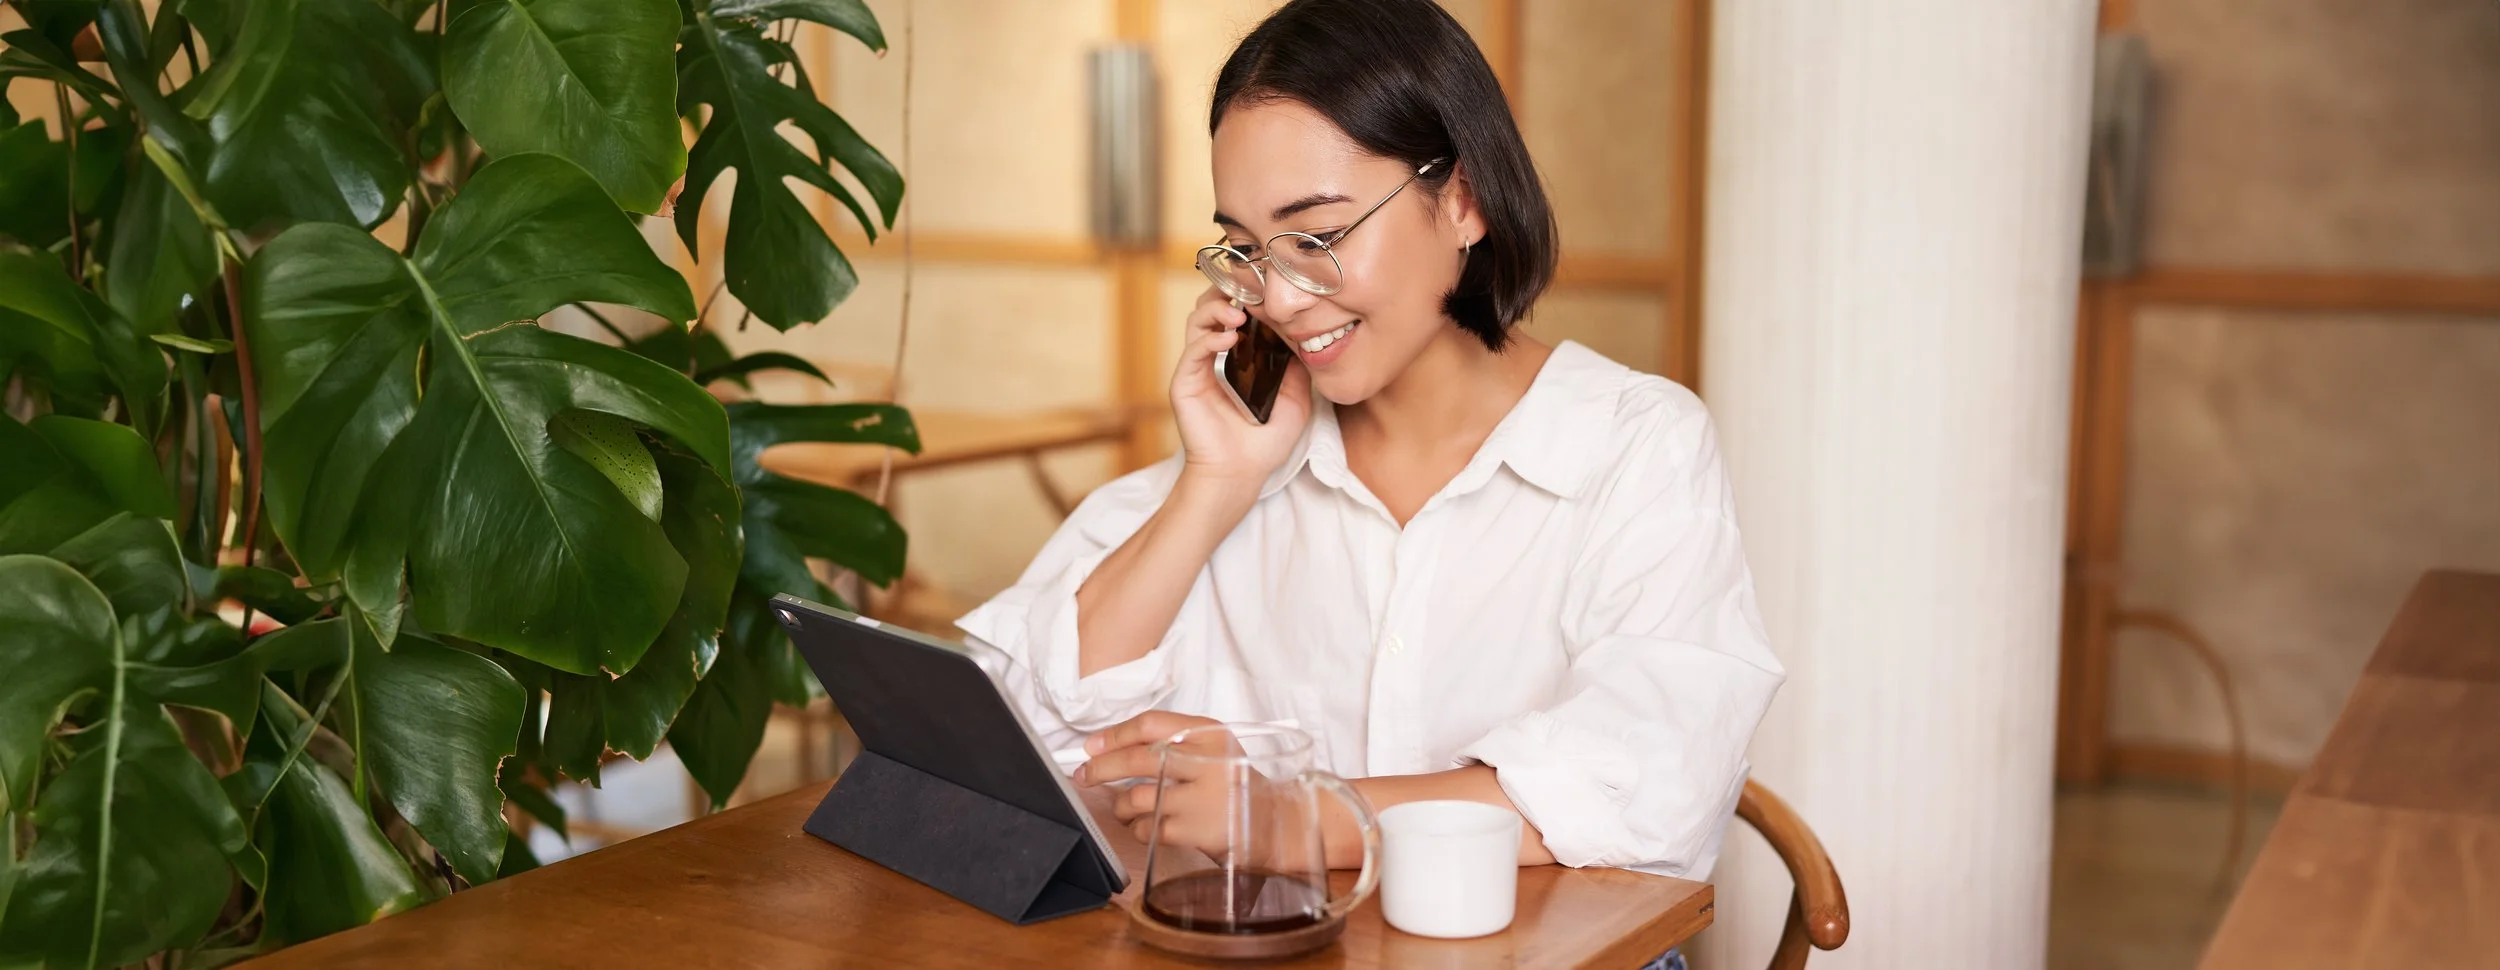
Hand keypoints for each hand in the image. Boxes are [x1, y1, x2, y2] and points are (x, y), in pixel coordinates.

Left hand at [1076, 711, 1240, 848]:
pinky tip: (1148, 826)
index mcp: (1210, 734)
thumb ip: (1171, 743)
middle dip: (1102, 768)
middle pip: (1138, 759)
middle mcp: (1207, 762)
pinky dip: (1138, 828)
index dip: (1115, 735)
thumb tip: (1107, 746)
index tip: (1092, 746)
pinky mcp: (1194, 831)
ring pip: (1136, 798)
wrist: (1272, 825)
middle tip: (1085, 774)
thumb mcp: (1213, 751)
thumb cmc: (1232, 785)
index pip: (1152, 725)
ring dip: (1121, 806)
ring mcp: (1201, 798)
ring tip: (1127, 808)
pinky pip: (1146, 828)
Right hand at [1170, 287, 1312, 487]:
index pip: (1235, 316)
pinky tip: (1228, 339)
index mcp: (1236, 360)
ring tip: (1239, 315)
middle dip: (1227, 294)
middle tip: (1248, 294)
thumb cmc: (1263, 444)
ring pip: (1196, 322)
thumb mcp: (1294, 402)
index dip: (1247, 299)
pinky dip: (1208, 338)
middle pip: (1210, 310)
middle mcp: (1213, 360)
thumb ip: (1297, 372)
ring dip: (1216, 311)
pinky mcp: (1184, 383)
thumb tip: (1307, 342)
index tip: (1266, 291)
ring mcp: (1196, 370)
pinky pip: (1192, 351)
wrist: (1240, 474)